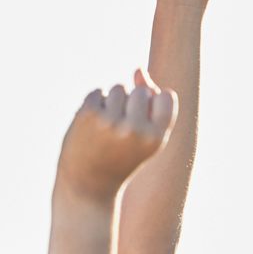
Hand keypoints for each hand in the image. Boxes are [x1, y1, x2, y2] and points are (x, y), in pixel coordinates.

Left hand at [56, 75, 176, 203]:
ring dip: (113, 102)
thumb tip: (138, 68)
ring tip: (106, 128)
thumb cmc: (121, 159)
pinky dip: (95, 104)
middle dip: (131, 104)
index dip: (153, 106)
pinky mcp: (88, 115)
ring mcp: (110, 121)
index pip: (166, 97)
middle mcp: (135, 129)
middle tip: (120, 131)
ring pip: (119, 88)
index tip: (142, 123)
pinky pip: (98, 92)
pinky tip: (92, 125)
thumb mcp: (145, 137)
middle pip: (141, 91)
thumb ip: (149, 103)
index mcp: (156, 138)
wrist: (86, 185)